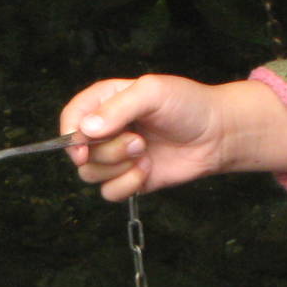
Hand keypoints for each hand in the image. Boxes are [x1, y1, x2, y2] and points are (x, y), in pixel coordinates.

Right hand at [61, 75, 286, 201]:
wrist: (216, 135)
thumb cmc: (187, 105)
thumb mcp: (153, 93)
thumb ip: (118, 108)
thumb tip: (86, 129)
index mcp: (105, 101)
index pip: (71, 118)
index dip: (71, 135)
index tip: (83, 147)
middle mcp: (105, 130)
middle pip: (80, 152)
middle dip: (108, 151)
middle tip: (139, 141)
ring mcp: (115, 157)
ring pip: (91, 175)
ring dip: (118, 167)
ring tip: (145, 153)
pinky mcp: (128, 180)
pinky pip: (109, 193)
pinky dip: (127, 185)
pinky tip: (148, 170)